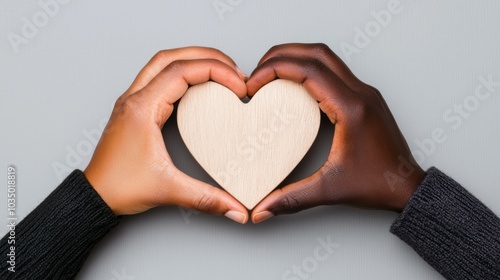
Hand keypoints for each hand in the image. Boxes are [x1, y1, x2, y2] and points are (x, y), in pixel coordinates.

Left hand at [84, 47, 248, 223]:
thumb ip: (205, 198)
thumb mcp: (168, 190)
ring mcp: (132, 101)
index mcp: (142, 108)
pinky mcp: (134, 109)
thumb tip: (235, 207)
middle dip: (207, 56)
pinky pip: (158, 77)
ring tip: (219, 70)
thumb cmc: (119, 187)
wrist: (94, 195)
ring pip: (163, 63)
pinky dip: (181, 73)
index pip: (182, 71)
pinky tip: (196, 85)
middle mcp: (135, 98)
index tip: (238, 85)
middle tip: (233, 68)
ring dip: (192, 60)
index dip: (215, 71)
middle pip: (172, 57)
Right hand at [246, 43, 424, 222]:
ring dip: (297, 57)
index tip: (255, 82)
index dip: (276, 69)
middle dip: (282, 55)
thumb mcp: (330, 190)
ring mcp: (364, 93)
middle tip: (258, 71)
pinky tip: (295, 84)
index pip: (309, 70)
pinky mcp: (364, 98)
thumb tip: (262, 209)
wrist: (407, 187)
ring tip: (272, 71)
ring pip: (327, 57)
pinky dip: (310, 69)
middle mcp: (361, 93)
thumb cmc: (378, 185)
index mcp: (352, 109)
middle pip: (317, 53)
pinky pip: (334, 70)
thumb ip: (292, 198)